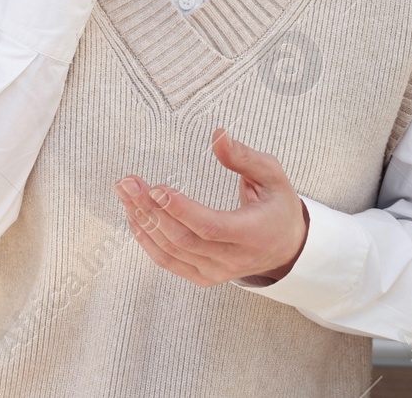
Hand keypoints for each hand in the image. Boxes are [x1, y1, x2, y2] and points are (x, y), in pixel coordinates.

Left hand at [113, 128, 309, 286]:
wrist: (287, 248)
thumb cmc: (277, 206)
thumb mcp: (272, 176)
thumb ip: (245, 157)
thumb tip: (218, 135)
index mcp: (253, 234)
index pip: (211, 227)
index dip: (181, 210)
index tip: (156, 187)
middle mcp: (233, 259)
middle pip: (184, 239)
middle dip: (151, 210)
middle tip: (128, 182)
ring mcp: (216, 272)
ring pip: (171, 251)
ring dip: (143, 221)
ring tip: (125, 193)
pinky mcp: (204, 277)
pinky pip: (169, 262)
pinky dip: (147, 241)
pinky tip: (134, 217)